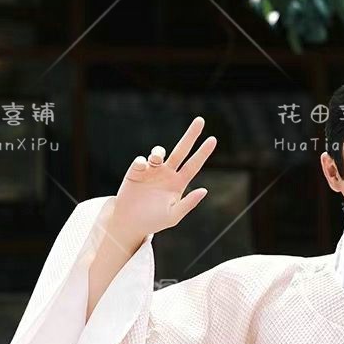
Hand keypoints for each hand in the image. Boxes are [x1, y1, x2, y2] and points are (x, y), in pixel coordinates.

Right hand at [110, 115, 216, 246]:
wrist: (131, 222)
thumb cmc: (154, 221)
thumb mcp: (173, 216)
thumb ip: (189, 203)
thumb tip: (205, 190)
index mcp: (178, 183)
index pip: (193, 165)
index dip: (203, 153)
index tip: (213, 139)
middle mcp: (167, 174)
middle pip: (181, 150)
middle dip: (190, 136)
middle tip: (201, 120)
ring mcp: (152, 171)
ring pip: (159, 152)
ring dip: (159, 152)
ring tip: (156, 158)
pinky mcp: (136, 171)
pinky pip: (141, 161)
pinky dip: (142, 161)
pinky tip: (142, 166)